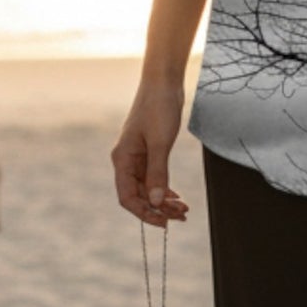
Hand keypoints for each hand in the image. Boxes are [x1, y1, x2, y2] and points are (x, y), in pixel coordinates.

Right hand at [112, 78, 191, 224]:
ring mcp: (137, 157)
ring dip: (164, 201)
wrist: (163, 83)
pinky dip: (165, 189)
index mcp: (122, 159)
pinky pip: (153, 178)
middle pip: (139, 196)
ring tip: (183, 209)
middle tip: (181, 216)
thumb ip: (158, 173)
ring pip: (148, 189)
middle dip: (159, 209)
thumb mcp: (160, 142)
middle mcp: (126, 161)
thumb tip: (157, 202)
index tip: (164, 223)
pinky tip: (177, 197)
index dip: (145, 213)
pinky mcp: (149, 152)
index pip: (127, 197)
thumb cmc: (159, 108)